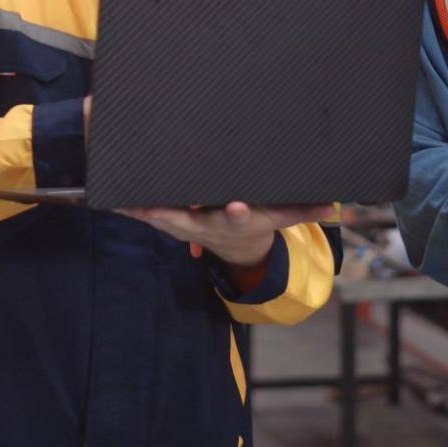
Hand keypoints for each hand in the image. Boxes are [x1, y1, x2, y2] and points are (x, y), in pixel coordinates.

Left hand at [118, 202, 334, 267]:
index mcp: (234, 220)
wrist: (235, 251)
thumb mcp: (280, 217)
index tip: (236, 206)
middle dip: (173, 212)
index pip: (237, 218)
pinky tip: (112, 194)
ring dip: (142, 210)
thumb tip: (335, 206)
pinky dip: (130, 206)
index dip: (236, 213)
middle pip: (189, 219)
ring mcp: (184, 226)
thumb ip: (304, 209)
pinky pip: (146, 213)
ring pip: (160, 217)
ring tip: (123, 197)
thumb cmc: (256, 225)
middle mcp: (206, 226)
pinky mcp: (168, 222)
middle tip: (157, 205)